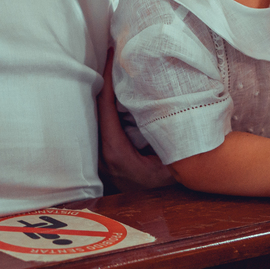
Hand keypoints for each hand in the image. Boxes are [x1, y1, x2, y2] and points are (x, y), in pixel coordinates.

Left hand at [97, 49, 174, 192]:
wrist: (159, 214)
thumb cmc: (170, 185)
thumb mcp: (174, 163)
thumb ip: (170, 139)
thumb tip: (174, 106)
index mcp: (117, 153)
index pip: (105, 109)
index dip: (107, 80)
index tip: (111, 55)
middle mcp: (104, 156)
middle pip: (96, 110)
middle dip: (103, 81)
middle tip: (112, 54)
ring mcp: (102, 158)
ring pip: (96, 119)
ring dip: (105, 94)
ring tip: (114, 68)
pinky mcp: (105, 159)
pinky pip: (101, 127)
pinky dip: (107, 108)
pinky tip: (116, 92)